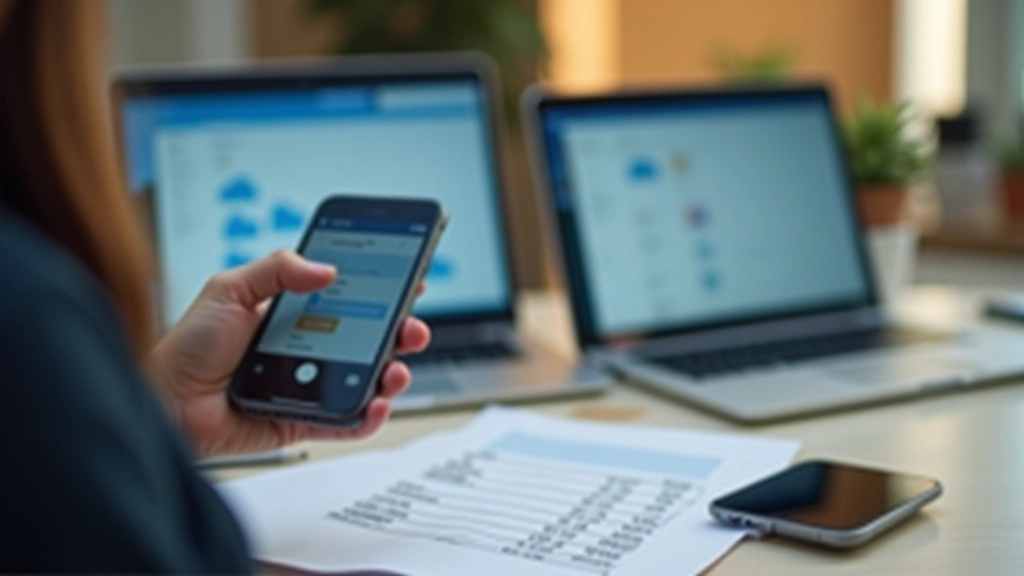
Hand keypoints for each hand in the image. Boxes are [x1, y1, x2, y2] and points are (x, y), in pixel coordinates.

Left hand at [146, 250, 429, 456]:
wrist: (167, 404)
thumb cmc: (187, 348)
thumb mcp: (228, 290)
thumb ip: (276, 271)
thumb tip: (325, 269)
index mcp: (292, 314)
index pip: (347, 298)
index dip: (380, 291)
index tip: (407, 282)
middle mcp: (306, 349)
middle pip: (368, 339)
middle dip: (399, 333)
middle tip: (411, 328)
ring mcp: (308, 385)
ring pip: (365, 380)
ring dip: (391, 374)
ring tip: (394, 370)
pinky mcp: (304, 420)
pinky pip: (347, 420)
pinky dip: (369, 416)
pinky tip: (376, 404)